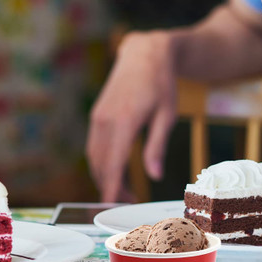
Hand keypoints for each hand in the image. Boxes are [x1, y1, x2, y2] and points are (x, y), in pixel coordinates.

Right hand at [87, 31, 177, 201]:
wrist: (144, 53)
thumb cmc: (161, 84)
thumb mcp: (166, 116)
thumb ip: (157, 147)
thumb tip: (155, 176)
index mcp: (124, 121)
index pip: (113, 164)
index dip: (110, 189)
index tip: (110, 207)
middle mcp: (105, 121)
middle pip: (101, 165)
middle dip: (110, 188)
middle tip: (129, 202)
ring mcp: (97, 118)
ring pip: (95, 158)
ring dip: (105, 177)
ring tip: (124, 191)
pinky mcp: (97, 116)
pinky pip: (95, 147)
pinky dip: (102, 164)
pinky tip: (115, 171)